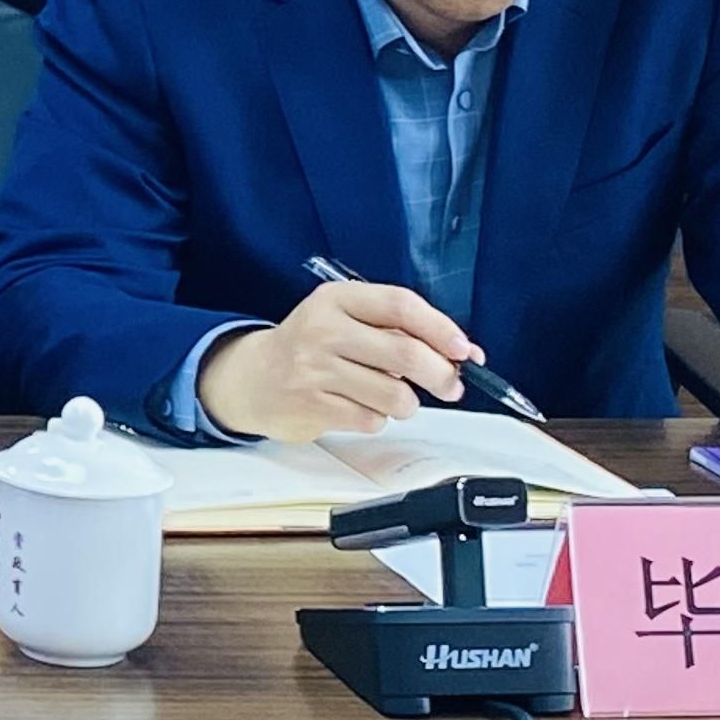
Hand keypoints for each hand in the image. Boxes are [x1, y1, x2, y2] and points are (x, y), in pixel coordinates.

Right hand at [197, 280, 477, 441]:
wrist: (254, 377)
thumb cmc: (313, 347)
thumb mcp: (347, 320)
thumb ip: (399, 330)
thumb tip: (463, 353)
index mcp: (337, 299)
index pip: (400, 305)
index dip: (441, 328)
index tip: (465, 349)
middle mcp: (323, 330)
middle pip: (405, 353)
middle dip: (441, 375)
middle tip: (451, 386)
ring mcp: (314, 369)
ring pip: (394, 395)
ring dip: (406, 403)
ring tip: (391, 397)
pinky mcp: (311, 405)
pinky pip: (371, 420)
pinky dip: (376, 418)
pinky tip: (359, 407)